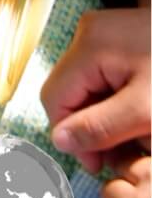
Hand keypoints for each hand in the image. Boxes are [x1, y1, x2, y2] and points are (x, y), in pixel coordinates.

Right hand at [43, 6, 150, 174]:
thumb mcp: (144, 110)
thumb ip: (100, 127)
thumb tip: (59, 141)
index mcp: (89, 45)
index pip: (54, 97)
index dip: (70, 135)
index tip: (97, 163)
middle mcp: (89, 34)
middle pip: (70, 92)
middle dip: (92, 127)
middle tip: (122, 154)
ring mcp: (103, 35)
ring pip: (88, 88)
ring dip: (106, 118)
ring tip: (137, 137)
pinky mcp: (118, 41)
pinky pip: (103, 78)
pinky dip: (116, 102)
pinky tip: (139, 117)